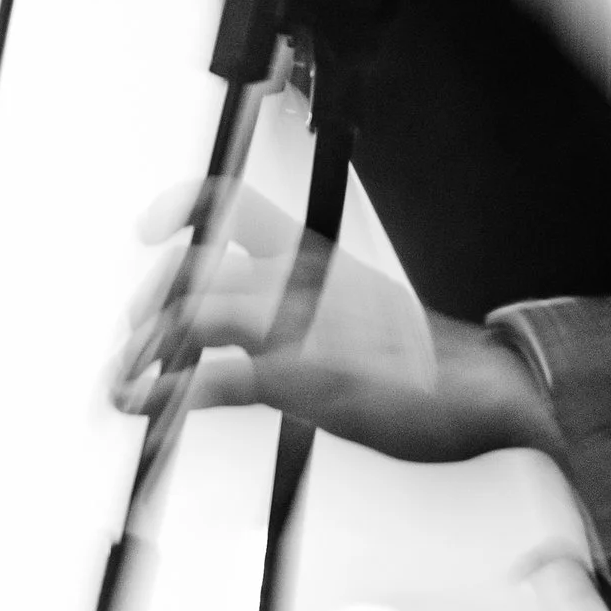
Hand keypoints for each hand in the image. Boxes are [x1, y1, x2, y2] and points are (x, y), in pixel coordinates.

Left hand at [110, 180, 559, 463]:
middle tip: (134, 340)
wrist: (486, 383)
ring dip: (142, 350)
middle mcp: (297, 279)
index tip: (152, 229)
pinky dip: (166, 394)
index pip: (235, 205)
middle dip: (149, 304)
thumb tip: (260, 343)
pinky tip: (146, 405)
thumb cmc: (430, 361)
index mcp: (314, 256)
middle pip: (192, 268)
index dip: (182, 208)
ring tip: (124, 380)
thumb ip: (304, 317)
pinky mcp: (297, 374)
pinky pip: (210, 380)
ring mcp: (296, 323)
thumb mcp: (359, 315)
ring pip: (189, 315)